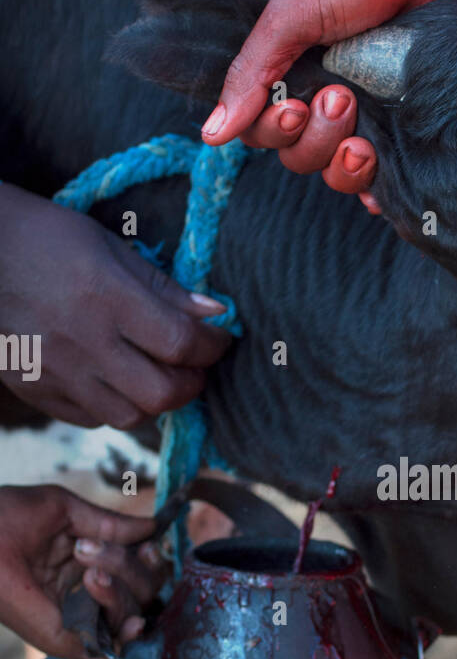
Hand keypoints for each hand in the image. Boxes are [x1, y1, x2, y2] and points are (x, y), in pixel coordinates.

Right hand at [0, 184, 231, 427]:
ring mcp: (56, 373)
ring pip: (129, 417)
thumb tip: (216, 314)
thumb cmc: (45, 238)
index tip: (219, 339)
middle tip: (193, 367)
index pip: (182, 343)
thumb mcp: (109, 246)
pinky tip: (116, 382)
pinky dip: (115, 407)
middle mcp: (83, 343)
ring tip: (156, 376)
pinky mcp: (35, 390)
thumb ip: (164, 286)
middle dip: (191, 384)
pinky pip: (91, 419)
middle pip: (161, 394)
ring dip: (154, 400)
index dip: (213, 347)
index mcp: (106, 298)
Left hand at [0, 484, 165, 658]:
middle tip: (91, 550)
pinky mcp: (63, 640)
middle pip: (141, 594)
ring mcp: (76, 619)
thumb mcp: (65, 511)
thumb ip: (111, 524)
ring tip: (91, 571)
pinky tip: (104, 594)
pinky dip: (120, 628)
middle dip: (131, 570)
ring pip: (130, 617)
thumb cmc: (5, 517)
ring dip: (120, 590)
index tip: (150, 545)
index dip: (150, 562)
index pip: (139, 572)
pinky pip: (109, 648)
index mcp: (88, 564)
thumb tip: (154, 527)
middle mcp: (86, 594)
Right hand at [204, 0, 456, 199]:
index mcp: (288, 66)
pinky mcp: (402, 123)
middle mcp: (322, 92)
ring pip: (335, 169)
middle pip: (297, 154)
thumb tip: (210, 135)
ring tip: (364, 135)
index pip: (260, 126)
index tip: (293, 107)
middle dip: (314, 138)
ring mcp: (366, 111)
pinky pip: (381, 178)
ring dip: (344, 165)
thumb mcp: (292, 12)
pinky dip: (376, 190)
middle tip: (341, 98)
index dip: (272, 130)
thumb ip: (251, 73)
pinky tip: (381, 190)